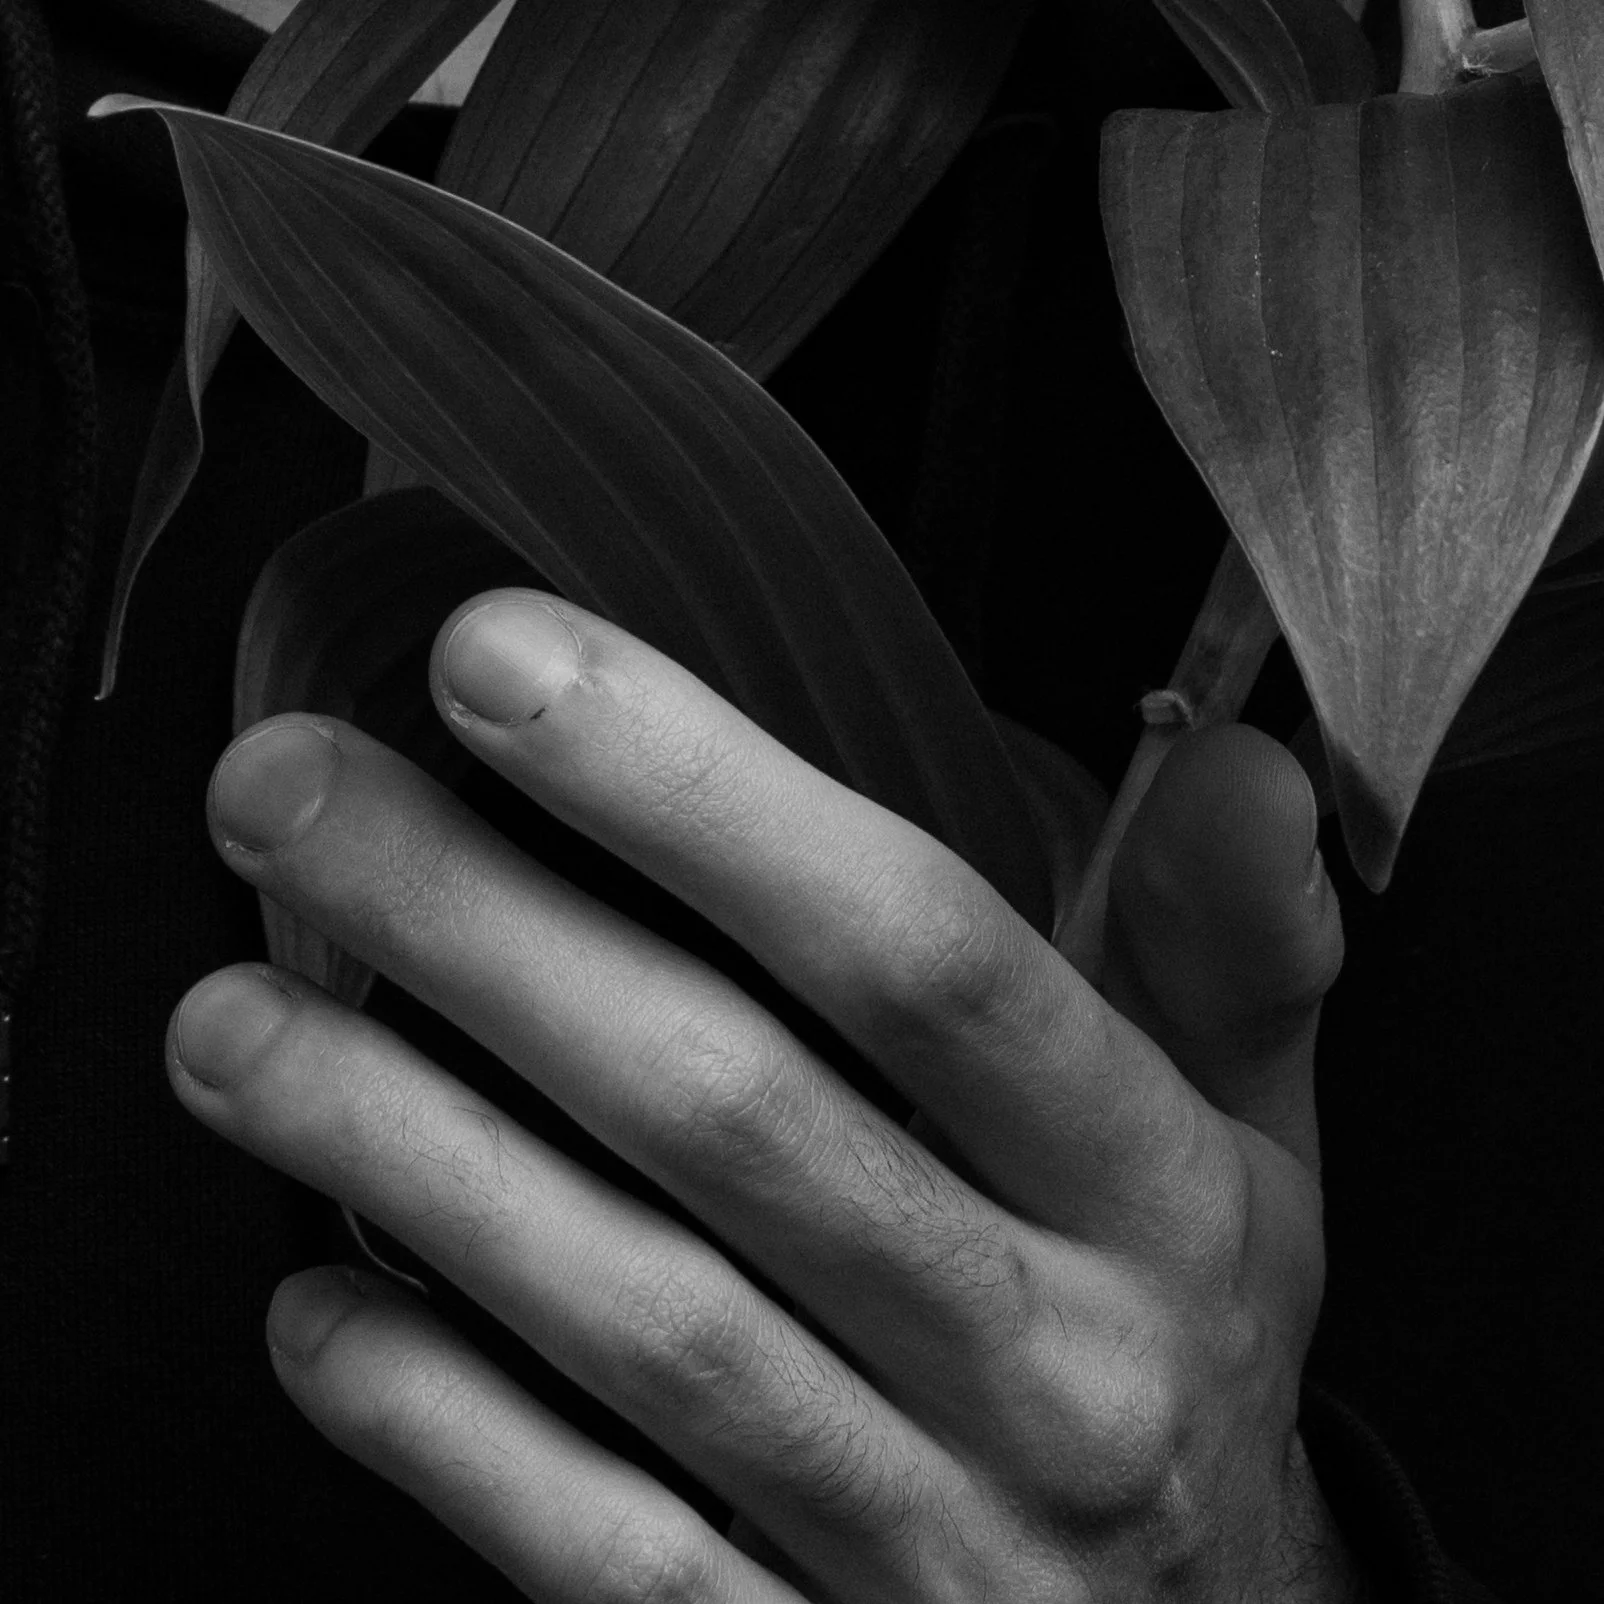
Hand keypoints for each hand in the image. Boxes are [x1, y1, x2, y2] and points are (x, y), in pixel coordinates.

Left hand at [167, 589, 1350, 1600]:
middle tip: (287, 796)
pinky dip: (440, 1425)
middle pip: (733, 1110)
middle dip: (488, 933)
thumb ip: (1234, 948)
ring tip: (230, 1022)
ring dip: (412, 1155)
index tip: (505, 665)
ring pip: (639, 1322)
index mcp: (1155, 1195)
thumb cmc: (1187, 1342)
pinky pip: (607, 1553)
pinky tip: (313, 1303)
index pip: (922, 953)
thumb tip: (1234, 761)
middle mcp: (1044, 1359)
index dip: (702, 796)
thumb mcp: (1258, 1143)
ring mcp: (924, 1536)